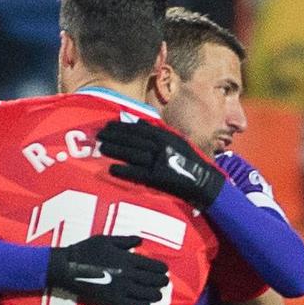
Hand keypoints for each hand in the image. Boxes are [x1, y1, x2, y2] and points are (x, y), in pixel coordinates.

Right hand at [45, 234, 169, 304]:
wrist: (68, 268)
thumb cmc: (85, 251)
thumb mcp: (106, 239)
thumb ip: (126, 240)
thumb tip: (140, 241)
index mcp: (128, 259)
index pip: (155, 267)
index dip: (162, 269)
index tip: (163, 270)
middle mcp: (129, 275)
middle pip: (155, 281)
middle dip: (162, 282)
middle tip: (163, 282)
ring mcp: (122, 289)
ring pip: (148, 295)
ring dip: (155, 294)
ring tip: (156, 294)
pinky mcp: (113, 300)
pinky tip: (145, 303)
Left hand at [97, 119, 223, 210]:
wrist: (204, 182)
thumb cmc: (188, 161)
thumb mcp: (176, 141)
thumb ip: (158, 132)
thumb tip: (137, 122)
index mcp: (166, 136)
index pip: (140, 129)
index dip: (122, 126)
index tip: (108, 124)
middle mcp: (162, 147)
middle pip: (134, 139)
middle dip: (115, 136)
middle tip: (98, 134)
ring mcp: (160, 162)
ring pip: (134, 154)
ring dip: (116, 150)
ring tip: (101, 148)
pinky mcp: (159, 178)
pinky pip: (138, 173)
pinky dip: (124, 170)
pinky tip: (111, 169)